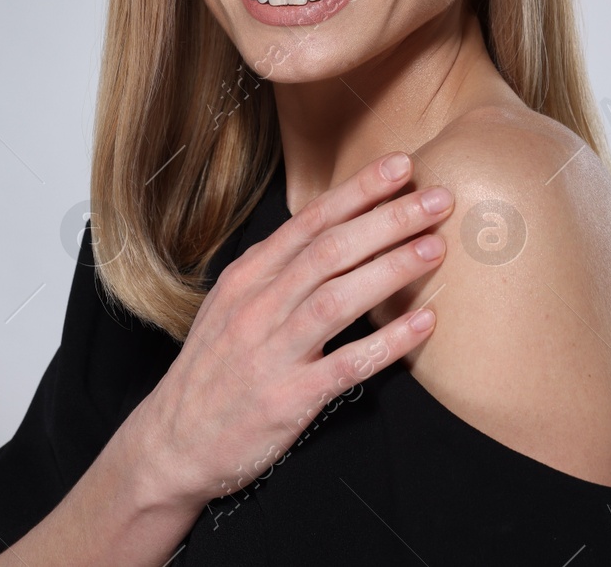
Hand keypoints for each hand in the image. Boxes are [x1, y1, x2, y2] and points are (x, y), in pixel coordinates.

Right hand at [126, 150, 452, 509]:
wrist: (172, 444)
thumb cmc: (214, 371)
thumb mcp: (231, 306)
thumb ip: (278, 272)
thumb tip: (336, 235)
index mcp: (248, 278)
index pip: (310, 222)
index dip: (358, 192)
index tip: (401, 166)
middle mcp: (258, 306)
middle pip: (329, 250)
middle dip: (387, 219)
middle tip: (438, 198)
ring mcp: (272, 351)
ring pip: (336, 298)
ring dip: (390, 269)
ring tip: (435, 248)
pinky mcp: (288, 398)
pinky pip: (346, 364)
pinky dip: (387, 342)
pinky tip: (423, 323)